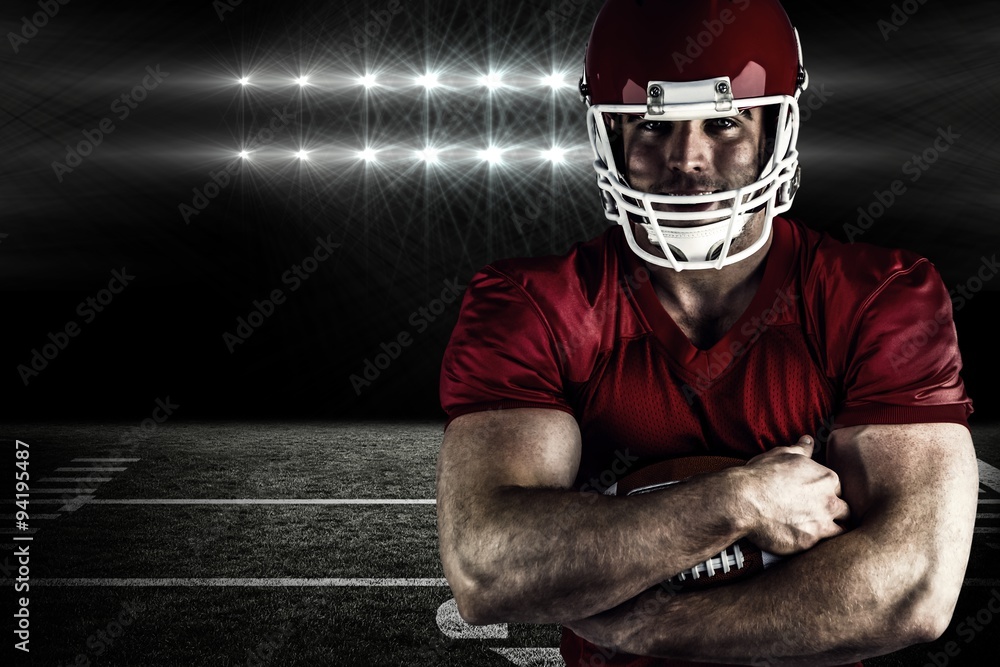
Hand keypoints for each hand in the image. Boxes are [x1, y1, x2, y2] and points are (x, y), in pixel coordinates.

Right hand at [735, 436, 850, 554]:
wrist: (743, 501)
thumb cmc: (760, 475)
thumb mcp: (781, 455)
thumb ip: (801, 449)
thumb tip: (808, 440)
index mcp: (826, 478)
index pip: (838, 489)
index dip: (827, 494)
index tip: (816, 499)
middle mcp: (829, 500)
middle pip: (845, 510)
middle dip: (834, 513)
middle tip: (816, 516)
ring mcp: (822, 522)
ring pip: (841, 530)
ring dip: (831, 530)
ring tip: (815, 531)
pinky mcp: (810, 541)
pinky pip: (822, 546)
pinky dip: (816, 544)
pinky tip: (805, 540)